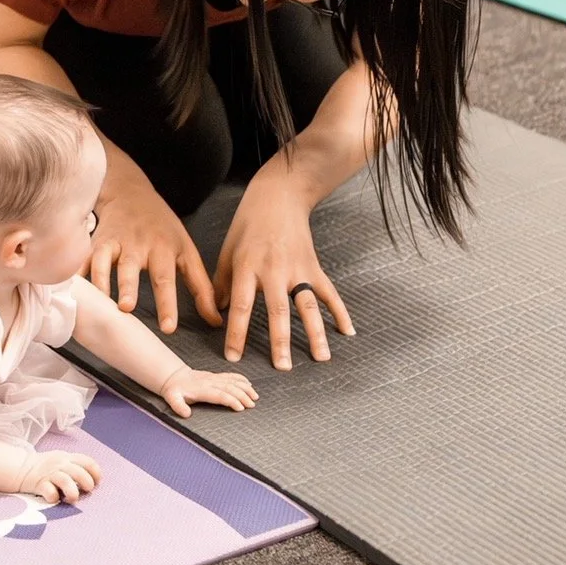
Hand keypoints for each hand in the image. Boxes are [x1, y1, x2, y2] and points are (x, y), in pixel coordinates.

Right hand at [15, 451, 102, 503]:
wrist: (21, 468)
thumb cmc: (46, 468)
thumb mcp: (61, 461)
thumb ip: (75, 467)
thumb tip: (93, 481)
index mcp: (67, 458)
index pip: (87, 462)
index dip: (96, 473)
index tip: (97, 482)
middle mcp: (60, 464)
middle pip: (79, 472)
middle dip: (87, 483)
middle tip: (87, 491)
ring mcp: (49, 474)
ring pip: (66, 481)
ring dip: (73, 492)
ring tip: (73, 498)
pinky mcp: (39, 484)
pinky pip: (49, 492)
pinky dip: (54, 497)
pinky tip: (54, 499)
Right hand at [89, 147, 220, 334]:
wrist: (131, 192)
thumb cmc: (162, 228)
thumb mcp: (186, 251)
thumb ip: (200, 287)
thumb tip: (216, 321)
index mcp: (162, 248)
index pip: (166, 278)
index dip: (167, 303)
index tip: (168, 328)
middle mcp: (136, 244)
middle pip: (131, 266)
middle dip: (127, 286)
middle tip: (126, 308)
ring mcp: (112, 241)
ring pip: (102, 259)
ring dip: (99, 279)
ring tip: (98, 301)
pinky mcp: (93, 241)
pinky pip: (82, 257)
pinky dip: (75, 272)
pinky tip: (72, 289)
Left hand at [158, 365, 257, 415]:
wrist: (174, 376)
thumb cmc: (175, 390)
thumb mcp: (172, 398)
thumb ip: (178, 406)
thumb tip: (186, 414)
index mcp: (202, 389)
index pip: (220, 394)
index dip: (231, 400)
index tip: (241, 408)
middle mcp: (210, 382)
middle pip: (230, 388)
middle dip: (242, 396)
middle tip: (252, 405)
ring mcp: (214, 378)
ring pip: (232, 381)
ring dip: (244, 388)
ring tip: (255, 396)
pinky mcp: (216, 376)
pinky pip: (230, 376)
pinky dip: (240, 379)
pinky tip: (249, 384)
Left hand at [213, 160, 353, 369]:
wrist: (278, 196)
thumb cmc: (248, 224)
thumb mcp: (228, 249)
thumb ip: (222, 283)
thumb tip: (218, 313)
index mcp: (248, 266)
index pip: (241, 305)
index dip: (236, 332)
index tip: (233, 356)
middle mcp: (274, 270)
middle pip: (278, 310)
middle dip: (280, 340)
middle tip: (283, 368)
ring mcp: (297, 269)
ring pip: (308, 305)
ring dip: (316, 333)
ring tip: (321, 358)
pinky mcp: (314, 266)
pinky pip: (329, 292)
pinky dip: (340, 312)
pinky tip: (347, 332)